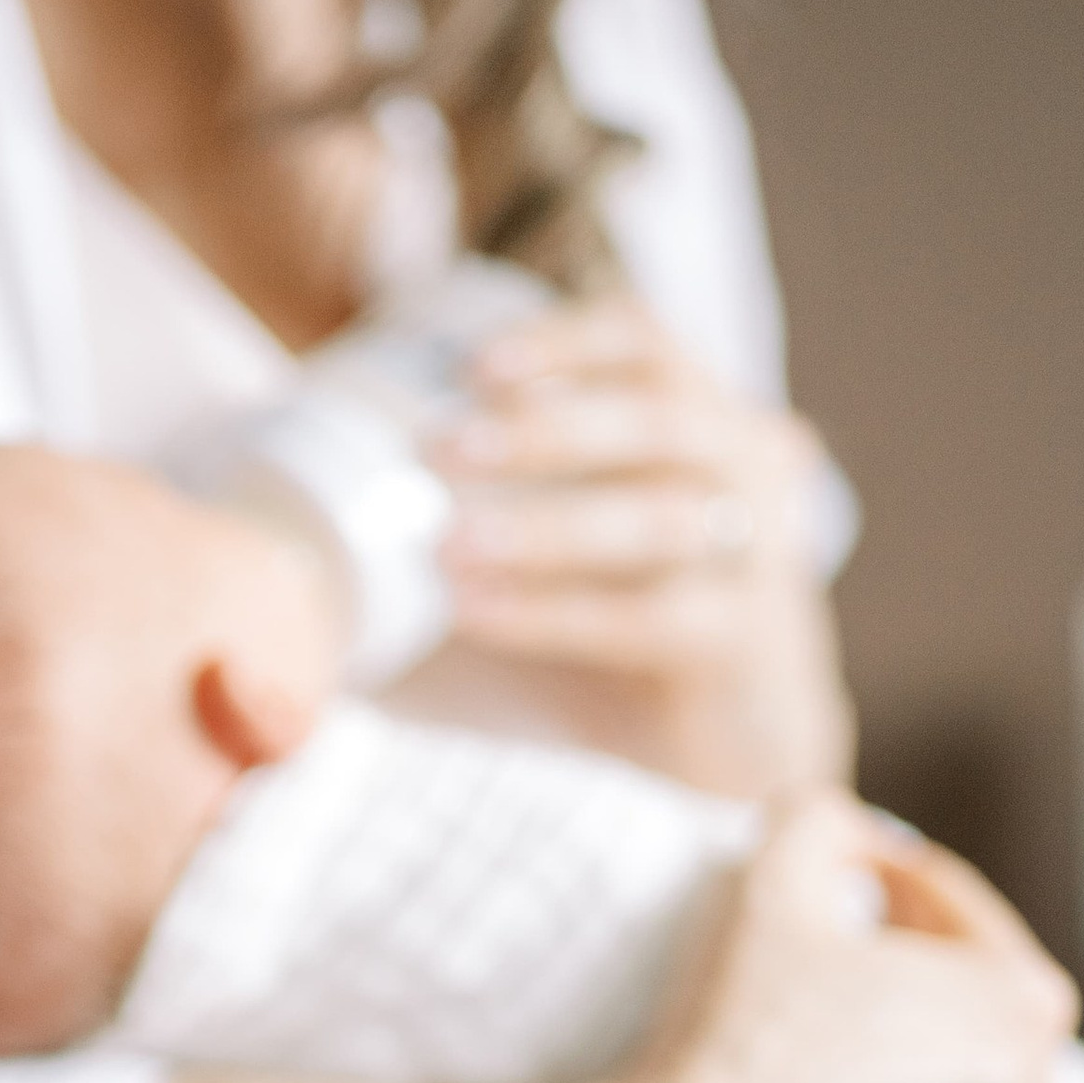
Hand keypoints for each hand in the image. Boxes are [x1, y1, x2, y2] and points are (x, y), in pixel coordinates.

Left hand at [425, 299, 852, 799]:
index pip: (647, 342)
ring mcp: (761, 553)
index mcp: (700, 415)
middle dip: (545, 429)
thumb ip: (486, 505)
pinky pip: (648, 617)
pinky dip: (553, 611)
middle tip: (440, 447)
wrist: (734, 742)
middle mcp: (748, 467)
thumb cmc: (622, 624)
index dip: (565, 341)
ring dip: (544, 526)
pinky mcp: (746, 640)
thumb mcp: (567, 546)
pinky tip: (475, 610)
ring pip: (660, 519)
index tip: (474, 364)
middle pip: (657, 420)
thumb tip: (322, 505)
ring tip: (446, 542)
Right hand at [624, 795, 1080, 1082]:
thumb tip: (837, 827)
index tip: (829, 873)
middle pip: (975, 1014)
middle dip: (913, 983)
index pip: (954, 912)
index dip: (882, 877)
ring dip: (933, 1078)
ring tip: (847, 1067)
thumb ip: (816, 820)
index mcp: (1023, 1002)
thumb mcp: (763, 884)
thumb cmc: (728, 1043)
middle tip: (826, 971)